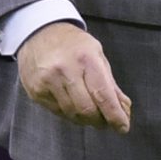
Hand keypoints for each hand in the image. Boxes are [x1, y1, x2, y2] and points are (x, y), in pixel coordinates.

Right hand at [18, 21, 132, 132]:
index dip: (115, 116)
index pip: (103, 95)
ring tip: (92, 115)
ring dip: (86, 120)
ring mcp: (47, 82)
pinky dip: (71, 115)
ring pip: (72, 114)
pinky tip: (75, 108)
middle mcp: (65, 70)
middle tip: (107, 122)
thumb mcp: (97, 55)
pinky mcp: (36, 91)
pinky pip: (58, 112)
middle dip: (100, 121)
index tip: (123, 127)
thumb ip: (110, 84)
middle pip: (87, 110)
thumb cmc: (73, 44)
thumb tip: (124, 110)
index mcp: (86, 59)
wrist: (38, 32)